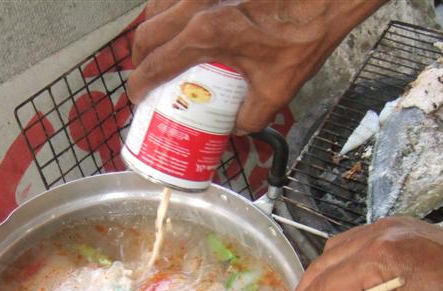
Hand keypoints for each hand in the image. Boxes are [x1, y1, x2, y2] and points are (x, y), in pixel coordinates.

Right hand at [128, 0, 385, 132]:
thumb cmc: (305, 33)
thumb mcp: (277, 88)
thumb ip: (250, 116)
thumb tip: (235, 126)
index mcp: (205, 35)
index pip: (155, 64)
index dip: (140, 86)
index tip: (137, 99)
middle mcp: (196, 6)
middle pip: (146, 33)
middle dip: (139, 59)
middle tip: (147, 77)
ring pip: (156, 7)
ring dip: (150, 31)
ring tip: (158, 51)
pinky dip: (168, 11)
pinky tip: (179, 24)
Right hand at [283, 217, 442, 290]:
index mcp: (379, 260)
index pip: (326, 286)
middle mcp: (378, 234)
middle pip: (325, 262)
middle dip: (307, 290)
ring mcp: (388, 225)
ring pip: (337, 248)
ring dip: (322, 274)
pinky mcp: (398, 225)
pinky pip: (356, 241)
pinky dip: (341, 261)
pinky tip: (343, 280)